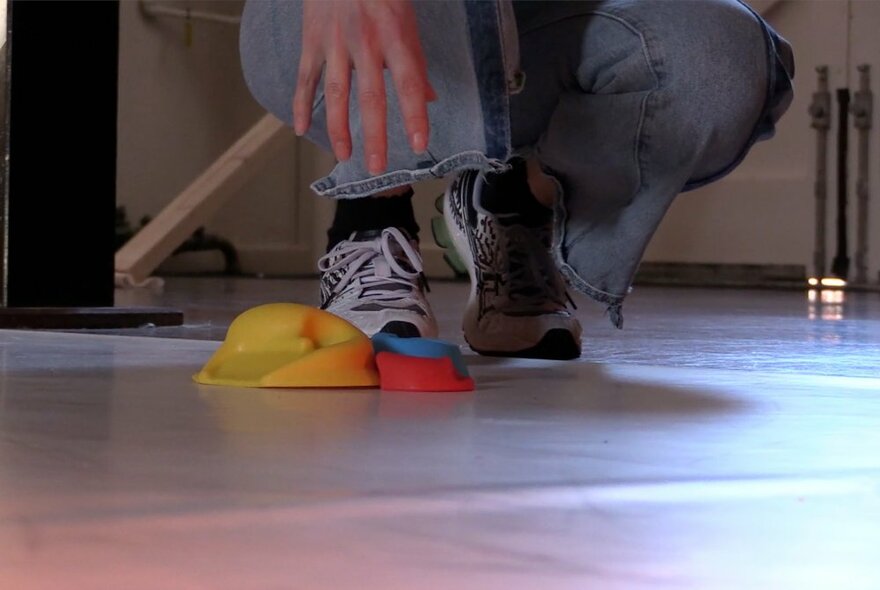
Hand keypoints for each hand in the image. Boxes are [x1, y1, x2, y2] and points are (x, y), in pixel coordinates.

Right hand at [294, 0, 435, 174]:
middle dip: (374, 135)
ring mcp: (335, 42)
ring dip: (339, 128)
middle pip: (370, 96)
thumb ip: (415, 60)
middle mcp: (365, 41)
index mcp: (395, 36)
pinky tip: (300, 128)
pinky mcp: (312, 40)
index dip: (414, 115)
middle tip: (377, 167)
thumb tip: (428, 97)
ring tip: (344, 156)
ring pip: (336, 92)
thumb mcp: (406, 20)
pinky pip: (306, 77)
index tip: (418, 144)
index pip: (408, 82)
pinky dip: (301, 104)